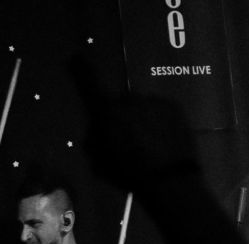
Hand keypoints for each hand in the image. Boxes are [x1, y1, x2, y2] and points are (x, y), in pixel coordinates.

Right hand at [70, 57, 198, 190]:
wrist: (170, 181)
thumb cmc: (129, 175)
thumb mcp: (101, 165)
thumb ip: (95, 143)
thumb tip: (96, 133)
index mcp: (107, 113)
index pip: (90, 84)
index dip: (81, 70)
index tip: (76, 57)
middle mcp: (128, 100)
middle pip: (120, 103)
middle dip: (120, 117)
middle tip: (127, 140)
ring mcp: (153, 101)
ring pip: (141, 107)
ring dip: (141, 119)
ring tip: (149, 144)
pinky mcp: (172, 106)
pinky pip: (159, 110)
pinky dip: (158, 121)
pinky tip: (162, 140)